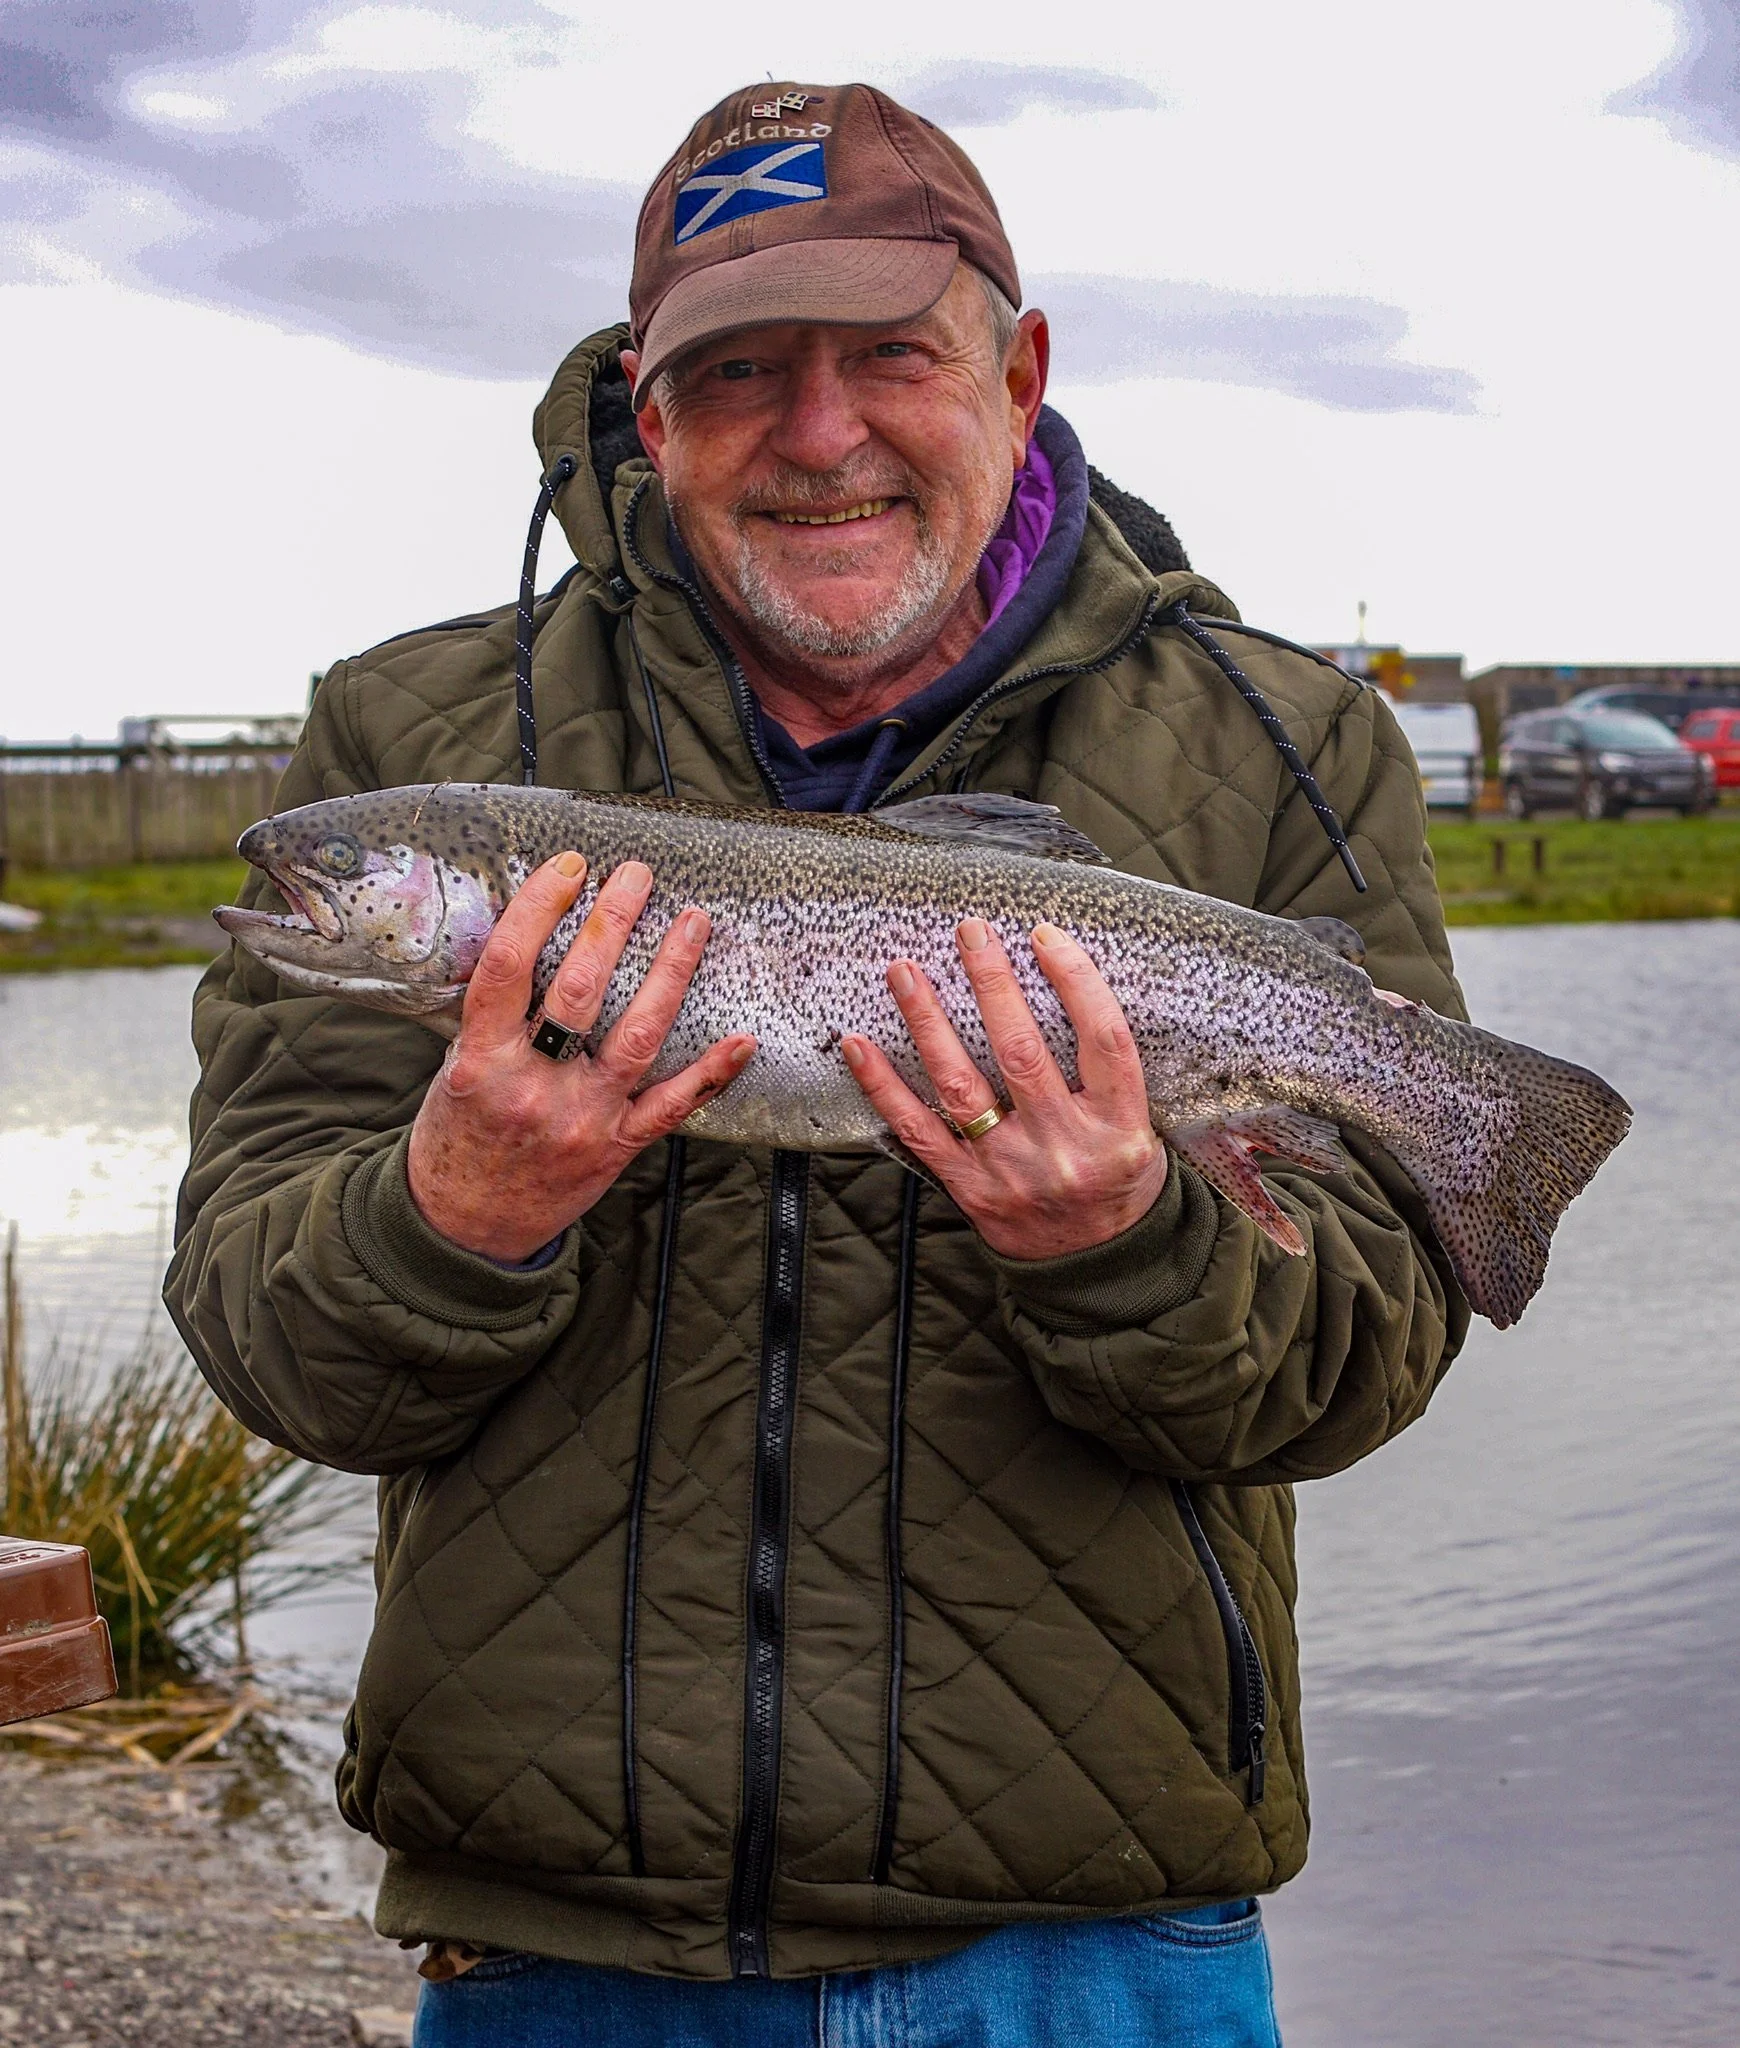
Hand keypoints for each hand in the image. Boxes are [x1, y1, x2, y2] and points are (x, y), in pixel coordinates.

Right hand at [406, 852, 754, 1261]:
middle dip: (612, 923)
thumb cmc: (458, 1137)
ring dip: (670, 974)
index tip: (569, 868)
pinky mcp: (616, 1147)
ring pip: (636, 1037)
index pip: (509, 967)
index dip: (539, 908)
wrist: (465, 1229)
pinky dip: (711, 1073)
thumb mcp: (454, 1069)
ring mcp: (582, 1118)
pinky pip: (672, 1107)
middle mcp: (533, 1087)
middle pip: (580, 991)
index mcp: (482, 1061)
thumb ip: (490, 1018)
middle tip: (638, 876)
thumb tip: (526, 942)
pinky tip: (743, 1039)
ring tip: (693, 923)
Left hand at [841, 918, 1166, 1260]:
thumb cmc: (1118, 1178)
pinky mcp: (969, 1188)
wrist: (1099, 1267)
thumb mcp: (1139, 1127)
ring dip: (928, 1022)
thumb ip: (1105, 1073)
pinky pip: (918, 1131)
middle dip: (992, 983)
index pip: (1103, 1040)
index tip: (1044, 934)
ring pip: (962, 1085)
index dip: (1075, 981)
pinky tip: (858, 1045)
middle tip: (968, 932)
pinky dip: (883, 1086)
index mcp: (1120, 1128)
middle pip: (1022, 1052)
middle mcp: (1065, 1148)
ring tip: (905, 971)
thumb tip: (1061, 980)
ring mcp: (1011, 1171)